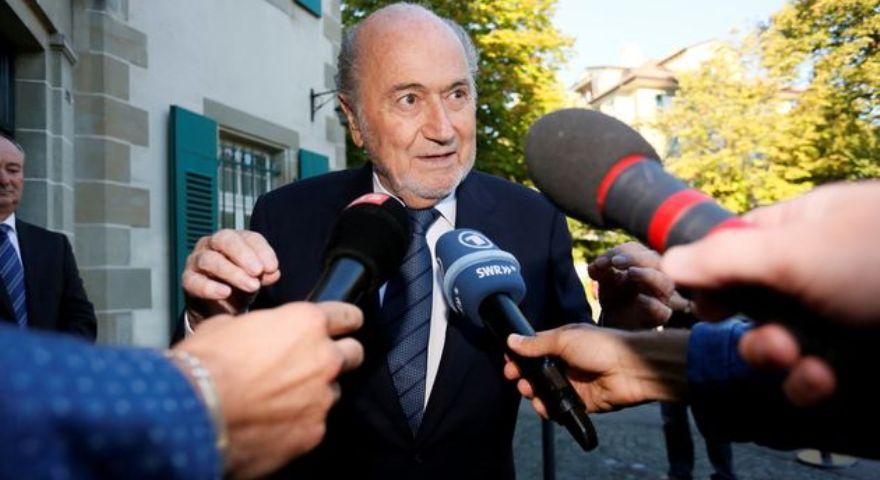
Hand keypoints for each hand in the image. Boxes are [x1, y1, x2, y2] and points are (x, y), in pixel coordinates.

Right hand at [173, 301, 363, 478]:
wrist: (191, 414)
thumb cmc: (204, 366)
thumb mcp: (228, 326)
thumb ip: (260, 326)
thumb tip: (259, 332)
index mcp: (305, 324)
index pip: (347, 316)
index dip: (344, 320)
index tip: (343, 325)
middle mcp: (323, 359)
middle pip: (353, 353)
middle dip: (338, 356)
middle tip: (314, 362)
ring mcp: (321, 398)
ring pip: (332, 391)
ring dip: (315, 392)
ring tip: (282, 398)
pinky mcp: (312, 433)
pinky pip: (315, 423)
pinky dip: (299, 422)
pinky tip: (274, 423)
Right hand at [182, 230, 280, 323]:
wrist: (218, 309)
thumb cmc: (239, 287)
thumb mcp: (255, 279)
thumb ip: (265, 274)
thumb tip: (274, 272)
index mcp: (234, 240)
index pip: (249, 237)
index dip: (262, 250)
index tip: (273, 267)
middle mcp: (212, 245)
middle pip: (225, 240)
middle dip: (243, 254)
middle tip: (258, 271)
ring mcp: (197, 260)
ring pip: (210, 259)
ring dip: (232, 273)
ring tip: (251, 286)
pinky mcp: (188, 280)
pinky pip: (194, 281)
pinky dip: (210, 287)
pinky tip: (226, 293)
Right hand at [502, 324, 688, 415]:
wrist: (631, 369)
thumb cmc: (601, 346)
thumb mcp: (565, 339)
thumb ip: (537, 343)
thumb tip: (511, 340)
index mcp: (562, 344)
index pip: (534, 351)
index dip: (519, 357)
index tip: (508, 362)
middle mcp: (566, 364)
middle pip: (536, 374)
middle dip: (522, 376)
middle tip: (515, 378)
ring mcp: (573, 384)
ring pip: (545, 392)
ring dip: (533, 393)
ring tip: (530, 392)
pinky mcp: (581, 402)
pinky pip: (559, 408)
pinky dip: (548, 409)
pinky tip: (543, 407)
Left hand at [589, 242, 688, 329]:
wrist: (617, 324)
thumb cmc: (616, 297)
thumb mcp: (606, 281)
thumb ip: (600, 271)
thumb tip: (595, 266)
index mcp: (644, 264)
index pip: (637, 249)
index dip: (620, 251)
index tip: (600, 262)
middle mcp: (656, 277)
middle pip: (656, 260)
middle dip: (635, 258)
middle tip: (615, 262)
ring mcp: (661, 297)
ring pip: (665, 283)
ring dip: (647, 275)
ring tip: (630, 273)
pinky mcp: (660, 317)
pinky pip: (663, 311)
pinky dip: (652, 304)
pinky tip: (639, 299)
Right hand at [661, 181, 879, 406]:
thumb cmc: (877, 264)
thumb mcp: (796, 253)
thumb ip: (724, 257)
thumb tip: (669, 263)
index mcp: (804, 226)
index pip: (737, 243)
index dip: (712, 272)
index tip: (701, 301)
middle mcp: (816, 268)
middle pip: (752, 297)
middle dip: (749, 324)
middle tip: (764, 338)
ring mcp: (838, 313)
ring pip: (778, 340)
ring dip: (774, 357)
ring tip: (796, 362)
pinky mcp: (857, 356)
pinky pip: (811, 372)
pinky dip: (808, 383)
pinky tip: (822, 382)